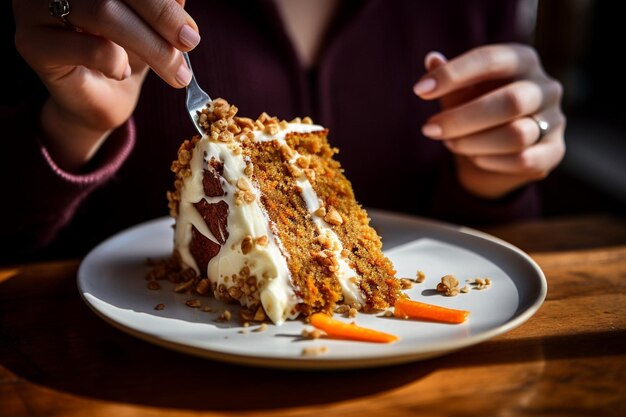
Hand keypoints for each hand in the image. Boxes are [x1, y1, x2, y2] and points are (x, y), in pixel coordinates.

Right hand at [12, 0, 199, 170]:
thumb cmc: (124, 53)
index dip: (161, 1)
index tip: (190, 29)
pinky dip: (117, 62)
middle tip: (190, 44)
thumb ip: (162, 6)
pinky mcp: (32, 44)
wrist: (97, 99)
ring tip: (175, 72)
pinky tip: (120, 71)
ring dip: (152, 47)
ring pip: (104, 13)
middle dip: (162, 18)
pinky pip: (91, 47)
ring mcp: (35, 8)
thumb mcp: (151, 25)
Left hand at [414, 43, 565, 198]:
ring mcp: (555, 119)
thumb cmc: (475, 112)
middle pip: (511, 101)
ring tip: (450, 143)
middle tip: (429, 129)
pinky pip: (523, 160)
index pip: (490, 60)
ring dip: (473, 142)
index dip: (454, 74)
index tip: (420, 90)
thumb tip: (432, 59)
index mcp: (522, 60)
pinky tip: (474, 158)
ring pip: (517, 135)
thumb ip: (449, 79)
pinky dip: (490, 161)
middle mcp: (545, 86)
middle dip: (462, 118)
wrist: (495, 154)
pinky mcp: (554, 151)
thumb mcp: (460, 94)